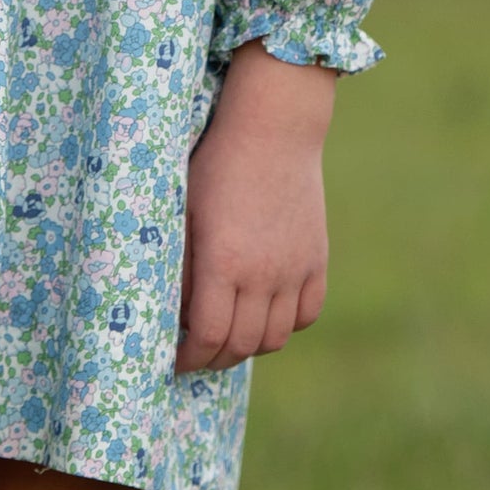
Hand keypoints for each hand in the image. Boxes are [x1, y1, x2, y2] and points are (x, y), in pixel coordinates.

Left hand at [175, 39, 335, 373]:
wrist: (274, 130)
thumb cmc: (216, 164)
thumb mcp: (183, 210)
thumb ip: (177, 264)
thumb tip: (173, 312)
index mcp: (223, 263)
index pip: (208, 337)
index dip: (189, 358)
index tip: (174, 359)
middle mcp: (262, 275)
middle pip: (242, 346)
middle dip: (214, 359)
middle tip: (198, 354)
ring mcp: (294, 270)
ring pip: (275, 338)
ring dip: (249, 346)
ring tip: (230, 336)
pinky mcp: (317, 259)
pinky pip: (307, 314)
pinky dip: (287, 324)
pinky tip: (266, 313)